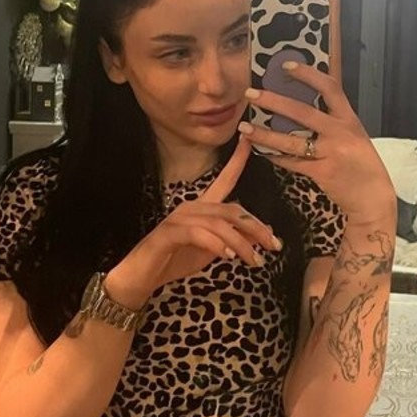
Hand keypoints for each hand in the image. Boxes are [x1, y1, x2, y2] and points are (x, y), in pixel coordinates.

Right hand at [106, 137, 281, 306]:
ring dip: (240, 243)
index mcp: (203, 207)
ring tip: (254, 261)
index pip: (225, 180)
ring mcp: (179, 219)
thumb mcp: (213, 250)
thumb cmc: (175, 260)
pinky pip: (198, 234)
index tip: (250, 140)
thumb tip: (264, 233)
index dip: (238, 160)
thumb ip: (235, 239)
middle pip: (232, 209)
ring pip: (218, 223)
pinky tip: (227, 257)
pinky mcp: (169, 234)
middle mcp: (192, 207)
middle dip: (256, 227)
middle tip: (274, 245)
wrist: (141, 277)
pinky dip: (216, 245)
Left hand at [239, 64, 395, 225]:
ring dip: (264, 134)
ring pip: (290, 140)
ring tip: (245, 127)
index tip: (286, 66)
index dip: (308, 74)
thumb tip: (302, 106)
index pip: (329, 88)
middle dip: (274, 101)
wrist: (373, 196)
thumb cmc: (363, 165)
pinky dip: (275, 156)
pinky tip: (262, 151)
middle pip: (302, 112)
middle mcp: (340, 132)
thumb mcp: (355, 136)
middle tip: (251, 94)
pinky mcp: (321, 172)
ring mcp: (330, 152)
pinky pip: (292, 162)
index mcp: (349, 119)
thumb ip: (334, 121)